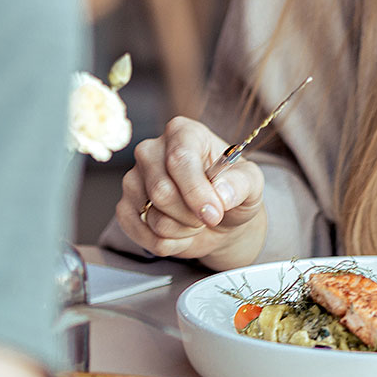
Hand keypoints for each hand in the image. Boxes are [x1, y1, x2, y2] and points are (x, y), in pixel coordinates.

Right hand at [114, 117, 266, 266]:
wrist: (220, 220)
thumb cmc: (231, 193)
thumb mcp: (251, 184)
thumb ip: (242, 183)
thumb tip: (222, 193)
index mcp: (182, 133)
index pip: (179, 159)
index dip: (196, 191)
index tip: (214, 213)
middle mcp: (151, 150)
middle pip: (161, 191)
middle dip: (191, 216)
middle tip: (208, 216)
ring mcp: (134, 179)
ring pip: (152, 217)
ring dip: (181, 231)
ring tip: (193, 221)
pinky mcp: (125, 206)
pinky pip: (139, 233)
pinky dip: (165, 243)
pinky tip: (177, 232)